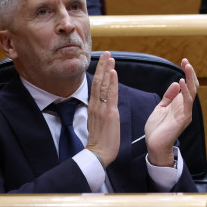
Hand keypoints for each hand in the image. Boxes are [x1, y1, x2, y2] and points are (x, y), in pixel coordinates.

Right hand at [85, 52, 120, 168]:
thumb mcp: (99, 122)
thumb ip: (102, 111)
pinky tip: (113, 72)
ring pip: (103, 85)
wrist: (99, 153)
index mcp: (94, 107)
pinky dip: (111, 82)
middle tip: (106, 52)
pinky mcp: (109, 113)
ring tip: (110, 57)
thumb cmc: (101, 140)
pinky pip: (110, 95)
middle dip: (102, 66)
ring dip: (107, 70)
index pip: (96, 86)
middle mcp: (96, 106)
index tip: (103, 61)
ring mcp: (101, 109)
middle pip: (98, 81)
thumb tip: (106, 104)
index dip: (100, 72)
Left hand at [145, 58, 198, 166]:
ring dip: (190, 78)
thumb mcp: (160, 108)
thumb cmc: (157, 129)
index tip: (183, 61)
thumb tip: (175, 83)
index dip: (187, 73)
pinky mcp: (183, 118)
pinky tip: (181, 82)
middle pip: (192, 86)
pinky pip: (187, 102)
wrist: (154, 146)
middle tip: (186, 61)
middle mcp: (185, 107)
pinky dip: (185, 92)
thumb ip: (168, 96)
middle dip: (190, 73)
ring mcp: (186, 112)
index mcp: (180, 104)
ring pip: (192, 92)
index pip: (187, 85)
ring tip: (187, 67)